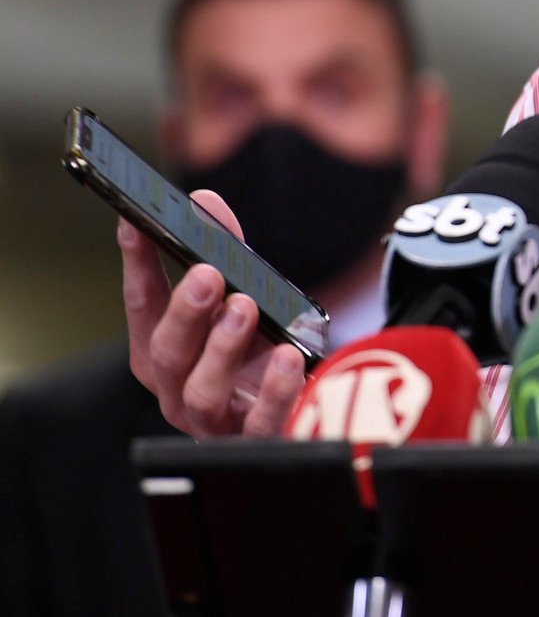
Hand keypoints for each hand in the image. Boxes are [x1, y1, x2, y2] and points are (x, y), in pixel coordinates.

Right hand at [120, 190, 305, 437]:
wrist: (298, 416)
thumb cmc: (256, 357)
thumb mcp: (243, 301)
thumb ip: (227, 253)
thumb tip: (204, 201)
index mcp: (167, 352)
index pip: (143, 306)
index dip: (138, 265)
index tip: (136, 224)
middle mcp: (179, 389)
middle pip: (166, 354)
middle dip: (184, 312)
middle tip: (207, 275)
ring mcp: (215, 421)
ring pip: (202, 391)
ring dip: (221, 346)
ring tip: (246, 306)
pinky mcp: (256, 442)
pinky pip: (261, 422)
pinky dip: (274, 390)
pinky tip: (289, 358)